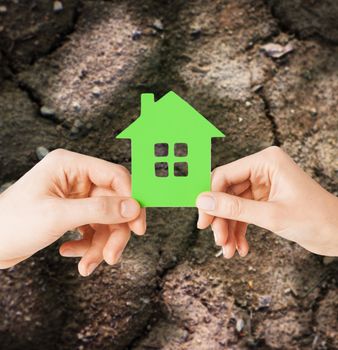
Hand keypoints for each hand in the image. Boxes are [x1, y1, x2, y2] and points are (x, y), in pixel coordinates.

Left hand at [0, 149, 145, 275]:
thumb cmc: (11, 223)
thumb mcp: (58, 215)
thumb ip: (99, 210)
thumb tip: (133, 207)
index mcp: (71, 165)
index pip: (115, 176)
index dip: (131, 199)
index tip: (138, 225)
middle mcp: (76, 178)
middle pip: (114, 203)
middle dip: (114, 232)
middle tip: (112, 256)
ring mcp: (76, 197)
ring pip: (106, 220)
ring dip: (101, 245)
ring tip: (88, 264)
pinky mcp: (74, 214)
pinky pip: (94, 229)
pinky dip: (88, 245)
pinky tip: (71, 252)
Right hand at [196, 146, 337, 257]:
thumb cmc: (316, 219)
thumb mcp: (271, 215)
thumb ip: (234, 209)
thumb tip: (203, 202)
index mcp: (266, 162)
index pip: (225, 175)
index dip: (211, 198)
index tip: (204, 221)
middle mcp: (262, 170)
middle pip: (226, 192)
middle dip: (221, 219)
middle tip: (218, 240)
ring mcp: (262, 185)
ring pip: (233, 206)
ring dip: (229, 228)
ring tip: (229, 250)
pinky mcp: (264, 199)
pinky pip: (243, 213)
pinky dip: (239, 231)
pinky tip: (240, 248)